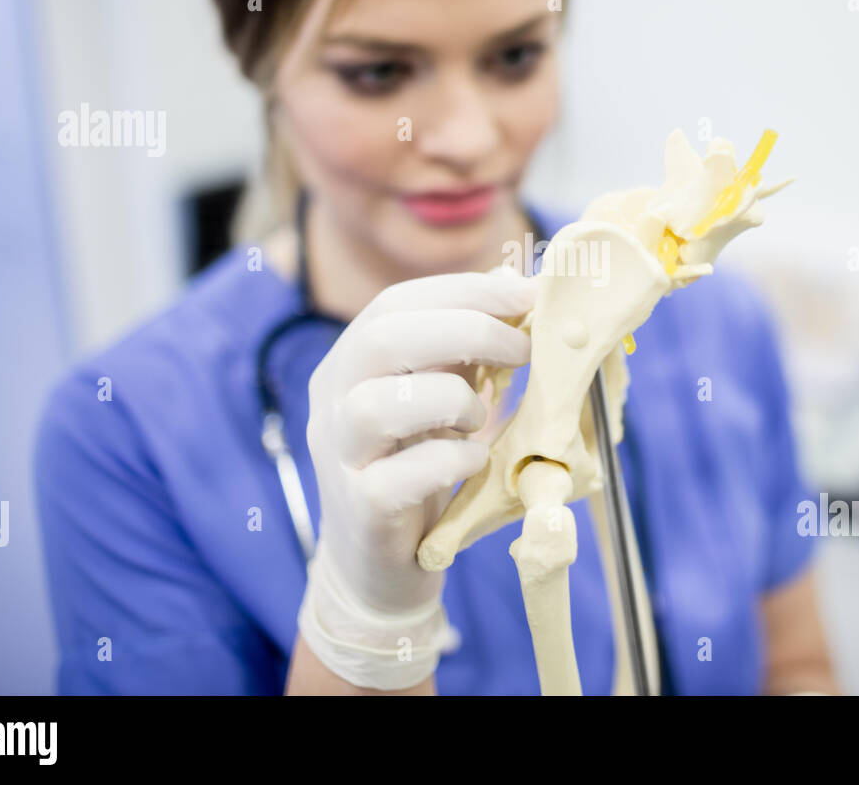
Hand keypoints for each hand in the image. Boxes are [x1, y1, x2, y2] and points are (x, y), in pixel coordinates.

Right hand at [297, 268, 535, 689]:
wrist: (378, 567)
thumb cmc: (416, 469)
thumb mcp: (438, 398)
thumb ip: (464, 351)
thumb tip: (517, 291)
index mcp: (349, 363)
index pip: (394, 304)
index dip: (464, 291)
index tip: (526, 292)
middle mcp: (331, 402)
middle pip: (379, 340)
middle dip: (466, 331)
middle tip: (523, 349)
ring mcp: (339, 456)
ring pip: (376, 405)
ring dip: (451, 401)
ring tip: (480, 418)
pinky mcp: (359, 508)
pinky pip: (401, 475)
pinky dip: (451, 460)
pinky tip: (473, 461)